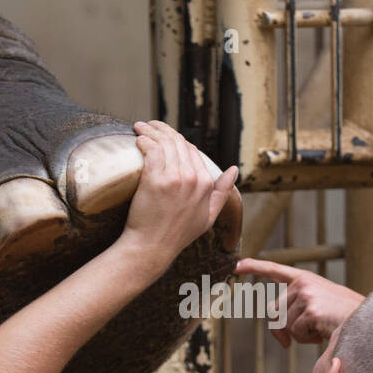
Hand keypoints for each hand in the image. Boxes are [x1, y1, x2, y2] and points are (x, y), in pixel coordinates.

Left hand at [124, 120, 236, 269]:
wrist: (153, 247)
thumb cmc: (178, 234)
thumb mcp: (209, 216)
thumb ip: (222, 192)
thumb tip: (234, 170)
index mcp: (206, 183)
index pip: (193, 151)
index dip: (177, 141)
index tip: (164, 137)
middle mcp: (193, 178)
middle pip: (178, 143)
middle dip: (162, 129)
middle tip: (148, 125)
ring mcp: (175, 179)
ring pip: (164, 143)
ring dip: (150, 130)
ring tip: (139, 126)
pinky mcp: (156, 180)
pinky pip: (151, 150)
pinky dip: (144, 141)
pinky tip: (138, 139)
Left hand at [235, 257, 364, 347]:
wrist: (370, 321)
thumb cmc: (345, 318)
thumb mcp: (318, 308)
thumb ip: (296, 313)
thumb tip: (281, 338)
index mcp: (305, 279)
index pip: (275, 270)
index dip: (254, 267)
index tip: (236, 266)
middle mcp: (303, 283)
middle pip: (273, 312)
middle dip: (284, 328)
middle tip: (307, 333)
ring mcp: (307, 295)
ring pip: (284, 325)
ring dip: (301, 334)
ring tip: (323, 327)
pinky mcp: (311, 309)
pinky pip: (296, 333)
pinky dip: (309, 339)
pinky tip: (325, 331)